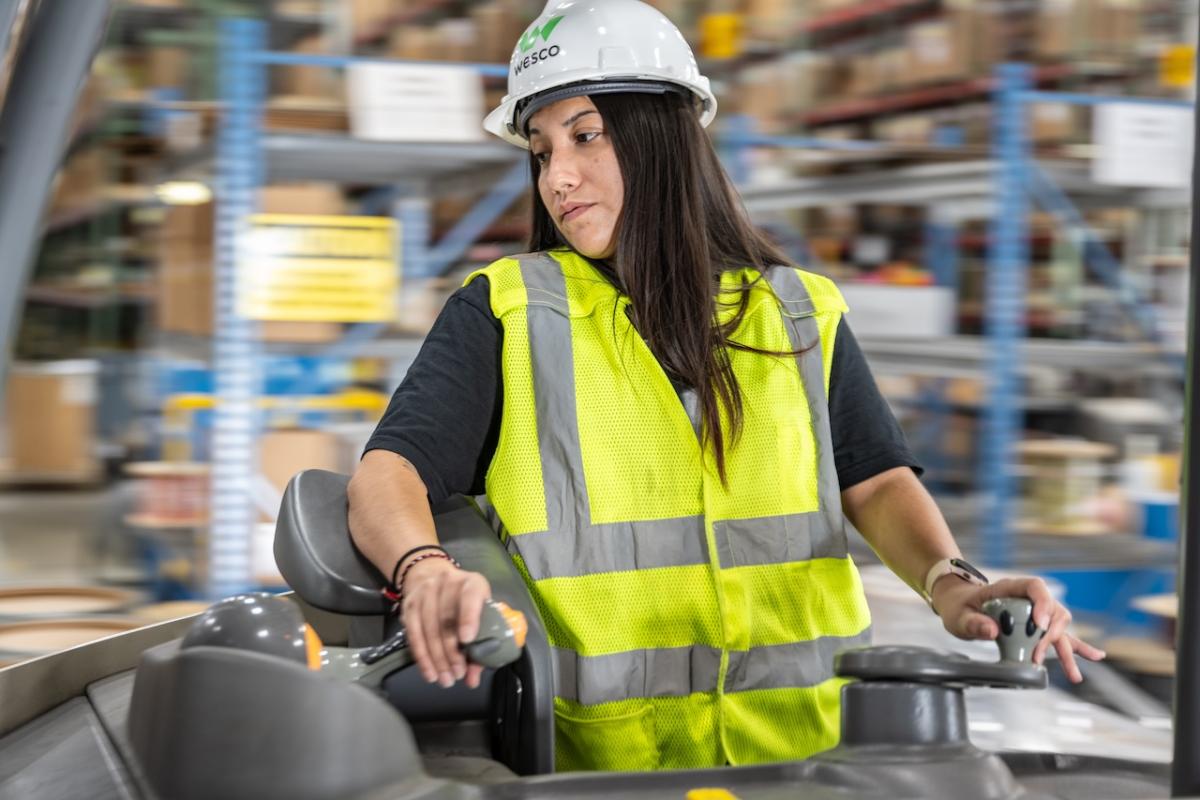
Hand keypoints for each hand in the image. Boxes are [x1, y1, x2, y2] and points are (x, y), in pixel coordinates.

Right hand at [399, 557, 490, 688]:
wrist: (433, 578)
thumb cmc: (465, 602)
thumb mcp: (480, 615)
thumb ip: (481, 646)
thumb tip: (472, 678)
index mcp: (472, 583)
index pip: (470, 597)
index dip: (469, 618)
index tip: (467, 640)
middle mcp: (447, 582)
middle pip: (446, 619)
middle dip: (451, 652)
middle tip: (457, 674)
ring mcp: (425, 591)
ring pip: (428, 629)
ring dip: (436, 659)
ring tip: (444, 679)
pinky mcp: (409, 604)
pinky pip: (413, 634)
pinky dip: (421, 656)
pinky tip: (429, 672)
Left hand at [931, 575, 1105, 682]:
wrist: (958, 605)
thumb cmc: (958, 606)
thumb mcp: (958, 615)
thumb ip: (972, 623)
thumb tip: (992, 632)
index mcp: (1009, 588)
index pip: (1035, 587)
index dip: (1044, 603)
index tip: (1040, 625)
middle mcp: (1027, 599)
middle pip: (1053, 610)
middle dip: (1049, 635)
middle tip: (1036, 656)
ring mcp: (1034, 614)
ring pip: (1060, 627)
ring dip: (1067, 649)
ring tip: (1074, 675)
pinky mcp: (1035, 629)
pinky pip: (1059, 637)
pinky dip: (1076, 648)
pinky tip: (1094, 657)